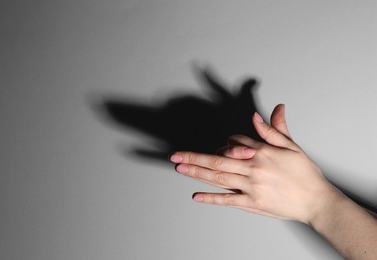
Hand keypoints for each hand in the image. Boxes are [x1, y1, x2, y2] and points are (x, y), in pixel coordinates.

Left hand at [170, 105, 336, 223]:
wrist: (317, 201)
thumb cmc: (306, 174)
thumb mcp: (293, 146)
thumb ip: (276, 129)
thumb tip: (269, 111)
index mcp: (262, 152)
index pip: (234, 142)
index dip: (225, 144)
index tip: (221, 147)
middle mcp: (253, 168)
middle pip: (217, 160)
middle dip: (193, 157)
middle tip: (175, 156)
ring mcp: (251, 187)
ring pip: (218, 177)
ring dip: (196, 172)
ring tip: (179, 168)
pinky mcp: (252, 203)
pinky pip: (228, 200)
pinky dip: (211, 198)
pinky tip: (197, 196)